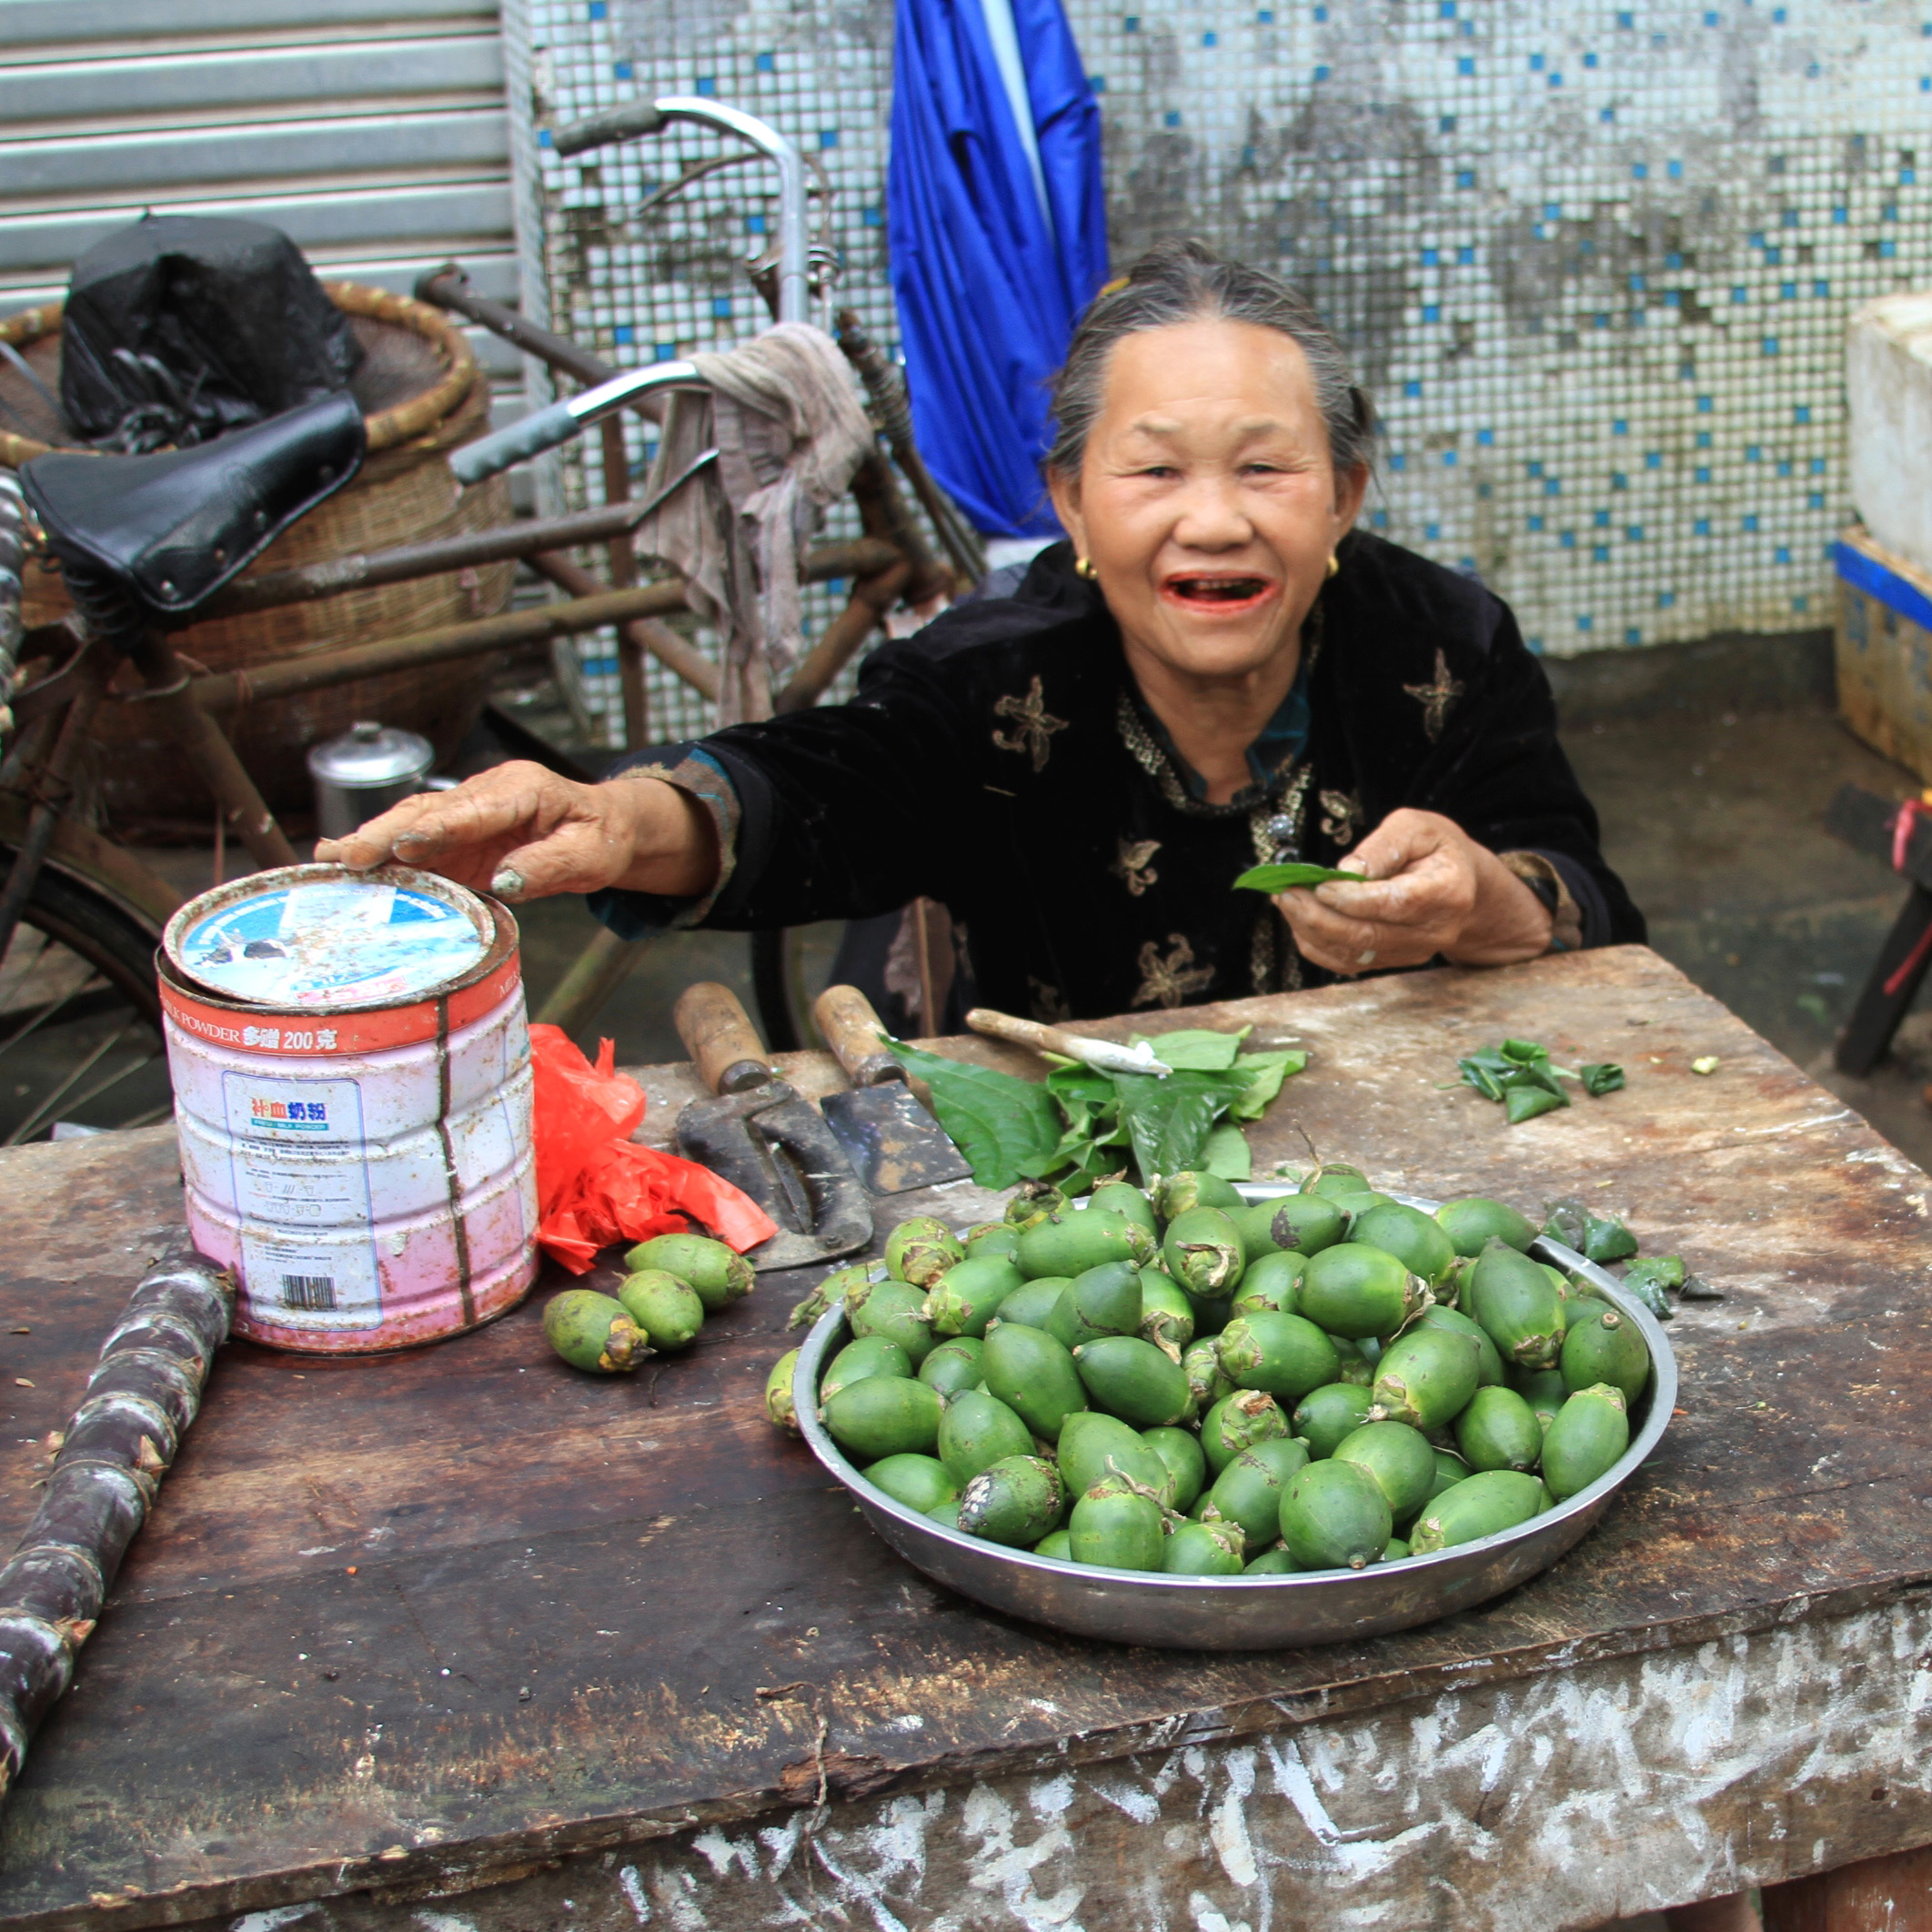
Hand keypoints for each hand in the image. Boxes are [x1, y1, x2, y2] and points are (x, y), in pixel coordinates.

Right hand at [313, 762, 720, 901]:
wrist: (601, 828)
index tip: (404, 845)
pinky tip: (343, 866)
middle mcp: (484, 794)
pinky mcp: (454, 837)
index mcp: (522, 790)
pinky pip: (413, 843)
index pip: (474, 809)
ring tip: (330, 861)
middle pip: (428, 810)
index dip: (438, 828)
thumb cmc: (598, 838)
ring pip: (411, 822)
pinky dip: (379, 854)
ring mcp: (465, 813)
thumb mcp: (589, 856)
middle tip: (346, 856)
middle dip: (385, 832)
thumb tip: (506, 879)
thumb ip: (549, 865)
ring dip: (371, 842)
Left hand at [1273, 808, 1552, 973]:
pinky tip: (1299, 919)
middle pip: (1368, 935)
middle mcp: (1434, 930)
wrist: (1461, 883)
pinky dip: (1316, 944)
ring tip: (1286, 901)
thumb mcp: (1416, 827)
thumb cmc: (1435, 849)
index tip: (1319, 885)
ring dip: (1311, 930)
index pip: (1394, 904)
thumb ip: (1383, 845)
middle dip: (1319, 916)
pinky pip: (1346, 962)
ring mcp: (1413, 951)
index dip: (1352, 898)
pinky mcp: (1392, 960)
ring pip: (1352, 952)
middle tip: (1287, 893)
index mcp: (1447, 892)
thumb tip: (1347, 870)